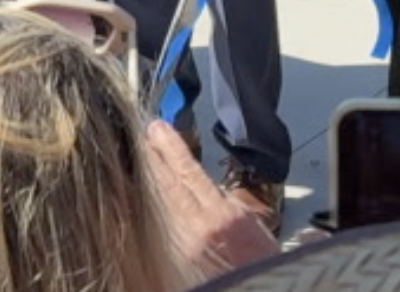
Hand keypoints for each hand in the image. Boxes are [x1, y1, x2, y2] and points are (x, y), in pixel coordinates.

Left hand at [141, 120, 277, 281]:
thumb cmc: (261, 270)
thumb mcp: (261, 233)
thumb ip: (239, 209)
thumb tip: (227, 197)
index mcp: (224, 217)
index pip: (189, 171)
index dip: (171, 147)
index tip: (158, 128)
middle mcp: (199, 228)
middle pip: (167, 183)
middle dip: (152, 157)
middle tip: (141, 135)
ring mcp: (182, 245)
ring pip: (158, 204)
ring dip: (147, 179)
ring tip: (138, 158)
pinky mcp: (173, 260)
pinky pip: (158, 227)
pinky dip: (148, 207)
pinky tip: (140, 196)